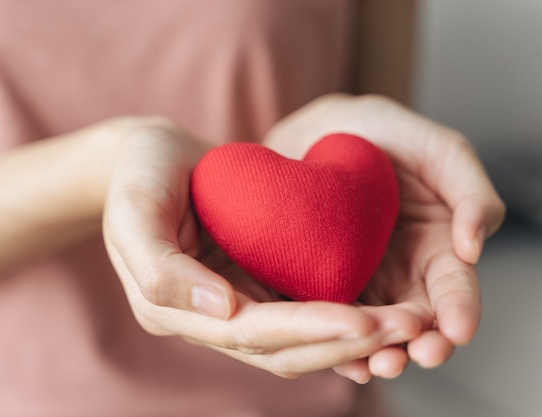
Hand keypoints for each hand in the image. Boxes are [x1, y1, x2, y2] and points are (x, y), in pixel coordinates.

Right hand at [102, 117, 413, 377]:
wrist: (149, 157)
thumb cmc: (138, 175)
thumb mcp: (133, 210)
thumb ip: (162, 269)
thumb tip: (223, 311)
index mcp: (171, 308)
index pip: (247, 333)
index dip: (305, 331)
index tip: (361, 321)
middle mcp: (207, 318)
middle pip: (282, 349)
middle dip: (343, 342)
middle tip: (406, 328)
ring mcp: (233, 305)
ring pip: (299, 340)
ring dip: (352, 337)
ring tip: (407, 324)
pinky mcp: (254, 285)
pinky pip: (302, 312)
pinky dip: (339, 318)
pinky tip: (380, 310)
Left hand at [264, 94, 504, 382]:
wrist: (320, 130)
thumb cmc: (387, 134)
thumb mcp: (440, 151)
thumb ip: (471, 193)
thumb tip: (475, 247)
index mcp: (438, 248)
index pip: (455, 290)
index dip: (460, 312)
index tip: (457, 330)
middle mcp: (402, 275)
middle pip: (416, 323)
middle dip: (419, 345)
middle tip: (414, 357)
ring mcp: (360, 283)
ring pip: (372, 330)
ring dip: (377, 353)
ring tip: (374, 365)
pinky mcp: (318, 284)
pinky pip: (327, 318)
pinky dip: (334, 341)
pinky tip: (335, 355)